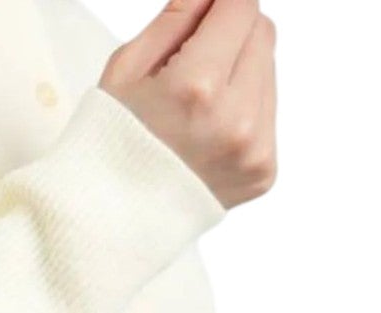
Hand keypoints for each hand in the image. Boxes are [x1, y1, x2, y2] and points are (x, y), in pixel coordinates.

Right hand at [99, 0, 277, 208]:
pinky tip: (208, 132)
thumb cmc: (112, 141)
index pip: (242, 5)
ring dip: (239, 71)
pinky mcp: (264, 171)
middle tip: (192, 60)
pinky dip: (243, 110)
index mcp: (197, 87)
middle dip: (232, 32)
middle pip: (262, 33)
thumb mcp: (127, 66)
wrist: (112, 223)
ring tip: (196, 105)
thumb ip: (179, 14)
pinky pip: (267, 114)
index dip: (222, 1)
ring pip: (268, 71)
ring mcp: (255, 151)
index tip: (206, 11)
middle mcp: (236, 120)